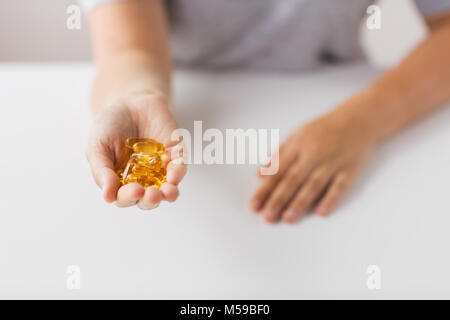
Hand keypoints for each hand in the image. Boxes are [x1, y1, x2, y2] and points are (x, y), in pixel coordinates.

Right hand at [86, 93, 186, 209]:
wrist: (128, 101)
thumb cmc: (109, 126)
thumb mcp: (98, 146)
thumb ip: (102, 171)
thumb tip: (108, 197)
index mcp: (120, 183)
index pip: (124, 198)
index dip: (128, 198)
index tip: (132, 191)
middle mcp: (142, 181)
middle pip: (148, 199)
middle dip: (150, 200)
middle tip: (149, 195)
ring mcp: (160, 170)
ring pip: (167, 189)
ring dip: (168, 193)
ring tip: (167, 193)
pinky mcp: (175, 155)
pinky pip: (179, 168)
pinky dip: (178, 173)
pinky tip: (175, 176)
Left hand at [250, 105, 376, 222]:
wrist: (359, 118)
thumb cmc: (324, 129)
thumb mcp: (298, 135)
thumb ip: (278, 155)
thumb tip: (259, 174)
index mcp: (298, 145)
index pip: (278, 171)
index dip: (264, 189)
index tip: (254, 205)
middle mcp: (314, 153)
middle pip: (293, 179)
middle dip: (278, 199)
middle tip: (267, 217)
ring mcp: (333, 161)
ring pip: (314, 185)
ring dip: (300, 203)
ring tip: (288, 219)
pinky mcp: (350, 169)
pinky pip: (340, 186)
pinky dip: (331, 199)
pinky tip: (321, 212)